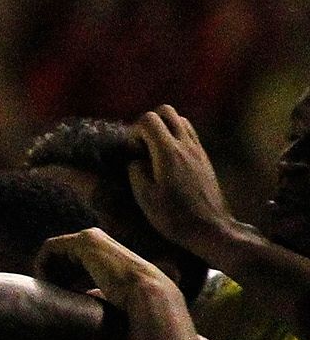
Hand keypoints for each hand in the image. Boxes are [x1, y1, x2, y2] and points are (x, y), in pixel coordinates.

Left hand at [39, 228, 185, 313]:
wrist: (146, 295)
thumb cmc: (132, 303)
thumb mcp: (108, 295)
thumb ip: (95, 292)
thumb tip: (86, 298)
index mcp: (104, 253)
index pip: (70, 262)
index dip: (59, 280)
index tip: (58, 298)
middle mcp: (98, 241)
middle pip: (59, 256)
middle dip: (50, 276)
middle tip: (50, 296)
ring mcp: (91, 237)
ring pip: (52, 252)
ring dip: (45, 271)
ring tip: (49, 292)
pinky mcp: (84, 241)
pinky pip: (50, 248)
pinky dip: (42, 265)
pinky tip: (47, 284)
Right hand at [130, 105, 237, 251]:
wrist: (209, 228)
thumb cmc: (173, 216)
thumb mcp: (145, 198)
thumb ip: (136, 172)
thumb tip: (135, 161)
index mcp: (167, 152)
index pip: (149, 120)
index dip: (134, 131)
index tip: (131, 151)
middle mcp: (185, 144)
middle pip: (167, 112)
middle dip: (150, 122)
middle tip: (142, 145)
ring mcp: (197, 149)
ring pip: (180, 120)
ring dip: (164, 129)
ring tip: (155, 151)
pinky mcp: (204, 158)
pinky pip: (189, 134)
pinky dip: (176, 138)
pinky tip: (169, 161)